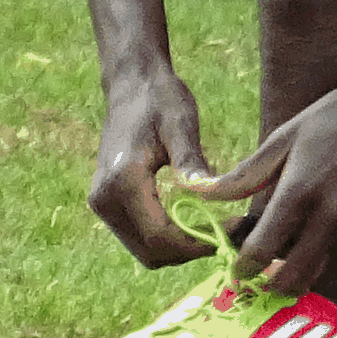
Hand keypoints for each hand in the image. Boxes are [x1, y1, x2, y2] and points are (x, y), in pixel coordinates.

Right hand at [85, 67, 218, 267]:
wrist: (131, 85)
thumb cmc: (160, 98)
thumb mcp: (181, 124)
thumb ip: (190, 161)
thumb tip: (207, 195)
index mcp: (122, 181)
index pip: (161, 237)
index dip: (199, 244)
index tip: (235, 231)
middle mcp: (104, 199)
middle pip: (152, 252)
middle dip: (192, 251)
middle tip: (229, 234)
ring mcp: (102, 204)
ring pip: (145, 250)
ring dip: (180, 248)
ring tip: (215, 228)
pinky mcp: (107, 204)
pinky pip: (140, 237)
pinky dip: (168, 239)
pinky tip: (194, 221)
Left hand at [195, 67, 336, 300]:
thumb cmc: (333, 117)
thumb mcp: (283, 138)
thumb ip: (244, 175)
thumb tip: (201, 194)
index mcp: (299, 189)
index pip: (262, 248)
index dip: (244, 269)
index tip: (238, 275)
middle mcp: (332, 213)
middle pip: (296, 276)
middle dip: (275, 286)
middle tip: (266, 283)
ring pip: (329, 276)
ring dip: (310, 277)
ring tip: (298, 267)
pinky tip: (331, 248)